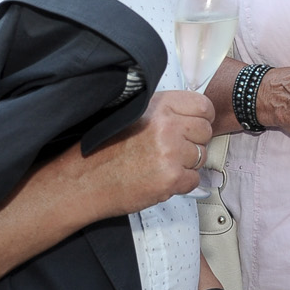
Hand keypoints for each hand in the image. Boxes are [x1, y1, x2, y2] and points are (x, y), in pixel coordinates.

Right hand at [87, 90, 212, 218]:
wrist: (84, 180)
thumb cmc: (105, 148)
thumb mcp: (135, 113)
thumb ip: (165, 110)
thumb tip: (193, 114)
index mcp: (160, 105)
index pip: (203, 106)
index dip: (201, 119)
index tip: (193, 127)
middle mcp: (167, 125)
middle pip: (206, 132)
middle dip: (194, 143)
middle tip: (172, 150)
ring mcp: (170, 152)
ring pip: (202, 157)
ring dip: (186, 164)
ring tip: (160, 165)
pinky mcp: (170, 178)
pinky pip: (194, 180)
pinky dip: (181, 183)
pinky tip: (160, 179)